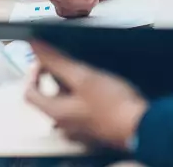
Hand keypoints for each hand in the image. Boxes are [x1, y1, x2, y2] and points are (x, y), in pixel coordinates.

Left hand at [26, 41, 146, 149]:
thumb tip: (34, 45)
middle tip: (71, 60)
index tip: (46, 58)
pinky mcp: (95, 126)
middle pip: (48, 95)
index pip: (30, 92)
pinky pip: (81, 106)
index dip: (34, 72)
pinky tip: (99, 83)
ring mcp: (80, 127)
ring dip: (72, 82)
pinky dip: (84, 92)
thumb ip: (56, 61)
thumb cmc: (113, 104)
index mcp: (56, 112)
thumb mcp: (82, 76)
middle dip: (56, 74)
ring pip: (66, 99)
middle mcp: (64, 123)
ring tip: (87, 68)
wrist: (142, 125)